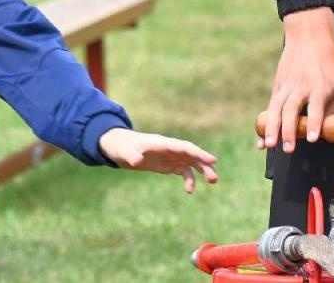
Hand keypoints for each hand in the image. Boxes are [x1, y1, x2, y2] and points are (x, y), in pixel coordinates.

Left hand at [97, 128, 217, 193]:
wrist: (118, 147)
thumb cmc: (121, 146)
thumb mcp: (124, 151)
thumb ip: (131, 155)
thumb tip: (137, 162)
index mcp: (162, 143)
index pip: (184, 147)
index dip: (198, 153)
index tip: (212, 160)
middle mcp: (169, 149)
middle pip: (191, 154)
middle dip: (204, 164)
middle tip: (214, 178)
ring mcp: (170, 157)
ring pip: (190, 162)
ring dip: (202, 171)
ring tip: (212, 181)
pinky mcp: (168, 165)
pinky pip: (183, 171)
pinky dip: (189, 179)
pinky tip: (189, 190)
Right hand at [259, 7, 333, 152]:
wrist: (309, 33)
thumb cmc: (331, 59)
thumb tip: (331, 127)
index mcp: (320, 86)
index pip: (316, 107)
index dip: (314, 123)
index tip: (312, 138)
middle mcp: (300, 87)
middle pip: (291, 110)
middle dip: (288, 130)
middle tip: (287, 148)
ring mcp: (286, 85)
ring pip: (276, 109)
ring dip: (272, 127)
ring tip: (269, 144)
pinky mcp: (278, 85)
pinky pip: (271, 106)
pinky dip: (265, 121)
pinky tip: (262, 136)